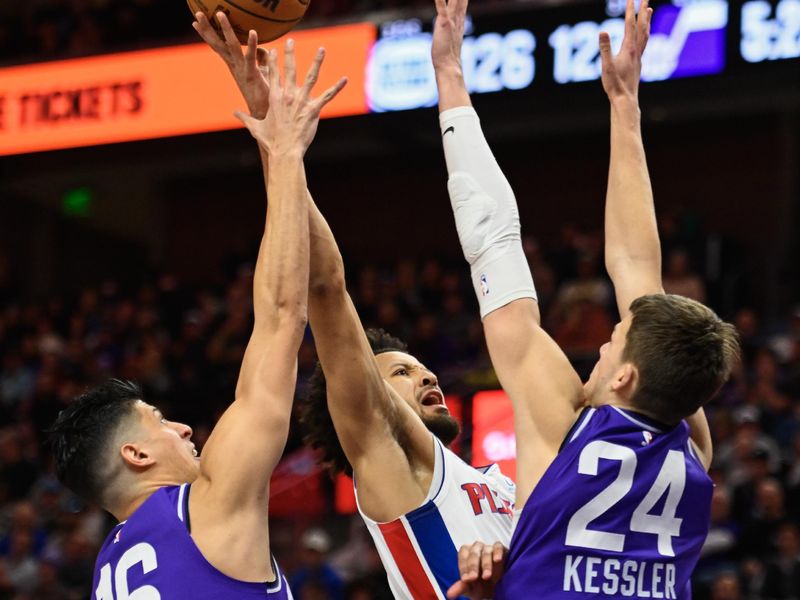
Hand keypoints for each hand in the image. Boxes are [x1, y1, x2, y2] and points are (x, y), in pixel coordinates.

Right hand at [193, 11, 269, 117]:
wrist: (264, 114)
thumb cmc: (263, 94)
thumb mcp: (263, 72)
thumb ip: (263, 60)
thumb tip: (266, 50)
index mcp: (234, 66)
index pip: (218, 46)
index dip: (207, 34)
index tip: (195, 21)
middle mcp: (235, 67)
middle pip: (218, 44)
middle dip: (208, 28)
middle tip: (198, 12)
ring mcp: (242, 70)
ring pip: (232, 46)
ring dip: (226, 29)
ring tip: (220, 13)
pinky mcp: (252, 75)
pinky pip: (251, 57)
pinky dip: (252, 44)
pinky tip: (253, 31)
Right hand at [236, 40, 347, 155]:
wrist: (285, 152)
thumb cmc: (270, 142)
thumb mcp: (255, 127)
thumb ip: (245, 117)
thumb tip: (235, 112)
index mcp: (274, 98)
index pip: (273, 74)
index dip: (273, 61)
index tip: (273, 50)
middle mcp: (288, 96)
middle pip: (290, 69)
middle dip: (290, 53)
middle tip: (291, 40)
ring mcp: (302, 102)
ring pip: (311, 77)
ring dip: (316, 62)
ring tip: (321, 49)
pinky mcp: (314, 110)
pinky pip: (328, 96)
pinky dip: (337, 87)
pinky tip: (345, 79)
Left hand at [432, 0, 467, 73]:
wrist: (448, 66)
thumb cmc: (447, 57)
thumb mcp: (450, 39)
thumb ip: (449, 30)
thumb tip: (447, 29)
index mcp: (459, 21)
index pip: (462, 2)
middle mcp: (458, 19)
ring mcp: (451, 21)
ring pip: (455, 0)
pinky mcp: (444, 24)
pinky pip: (442, 8)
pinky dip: (440, 0)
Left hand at [446, 541, 507, 598]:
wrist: (498, 590)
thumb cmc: (482, 586)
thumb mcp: (471, 589)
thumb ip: (461, 588)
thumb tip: (449, 595)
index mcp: (467, 555)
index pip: (463, 555)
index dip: (463, 567)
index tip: (465, 579)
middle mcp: (477, 549)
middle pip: (473, 552)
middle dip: (473, 566)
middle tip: (473, 578)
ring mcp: (490, 548)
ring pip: (486, 551)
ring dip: (486, 564)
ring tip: (486, 576)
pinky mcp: (502, 549)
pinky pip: (498, 546)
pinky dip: (498, 552)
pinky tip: (497, 560)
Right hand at [599, 0, 652, 103]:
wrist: (625, 100)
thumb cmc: (615, 85)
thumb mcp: (606, 66)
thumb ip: (605, 48)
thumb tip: (603, 32)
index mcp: (629, 49)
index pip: (630, 25)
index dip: (630, 11)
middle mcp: (636, 51)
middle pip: (642, 26)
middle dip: (643, 10)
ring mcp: (638, 57)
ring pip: (645, 34)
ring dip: (646, 21)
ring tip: (649, 10)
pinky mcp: (637, 64)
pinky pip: (643, 43)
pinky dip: (644, 34)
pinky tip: (642, 36)